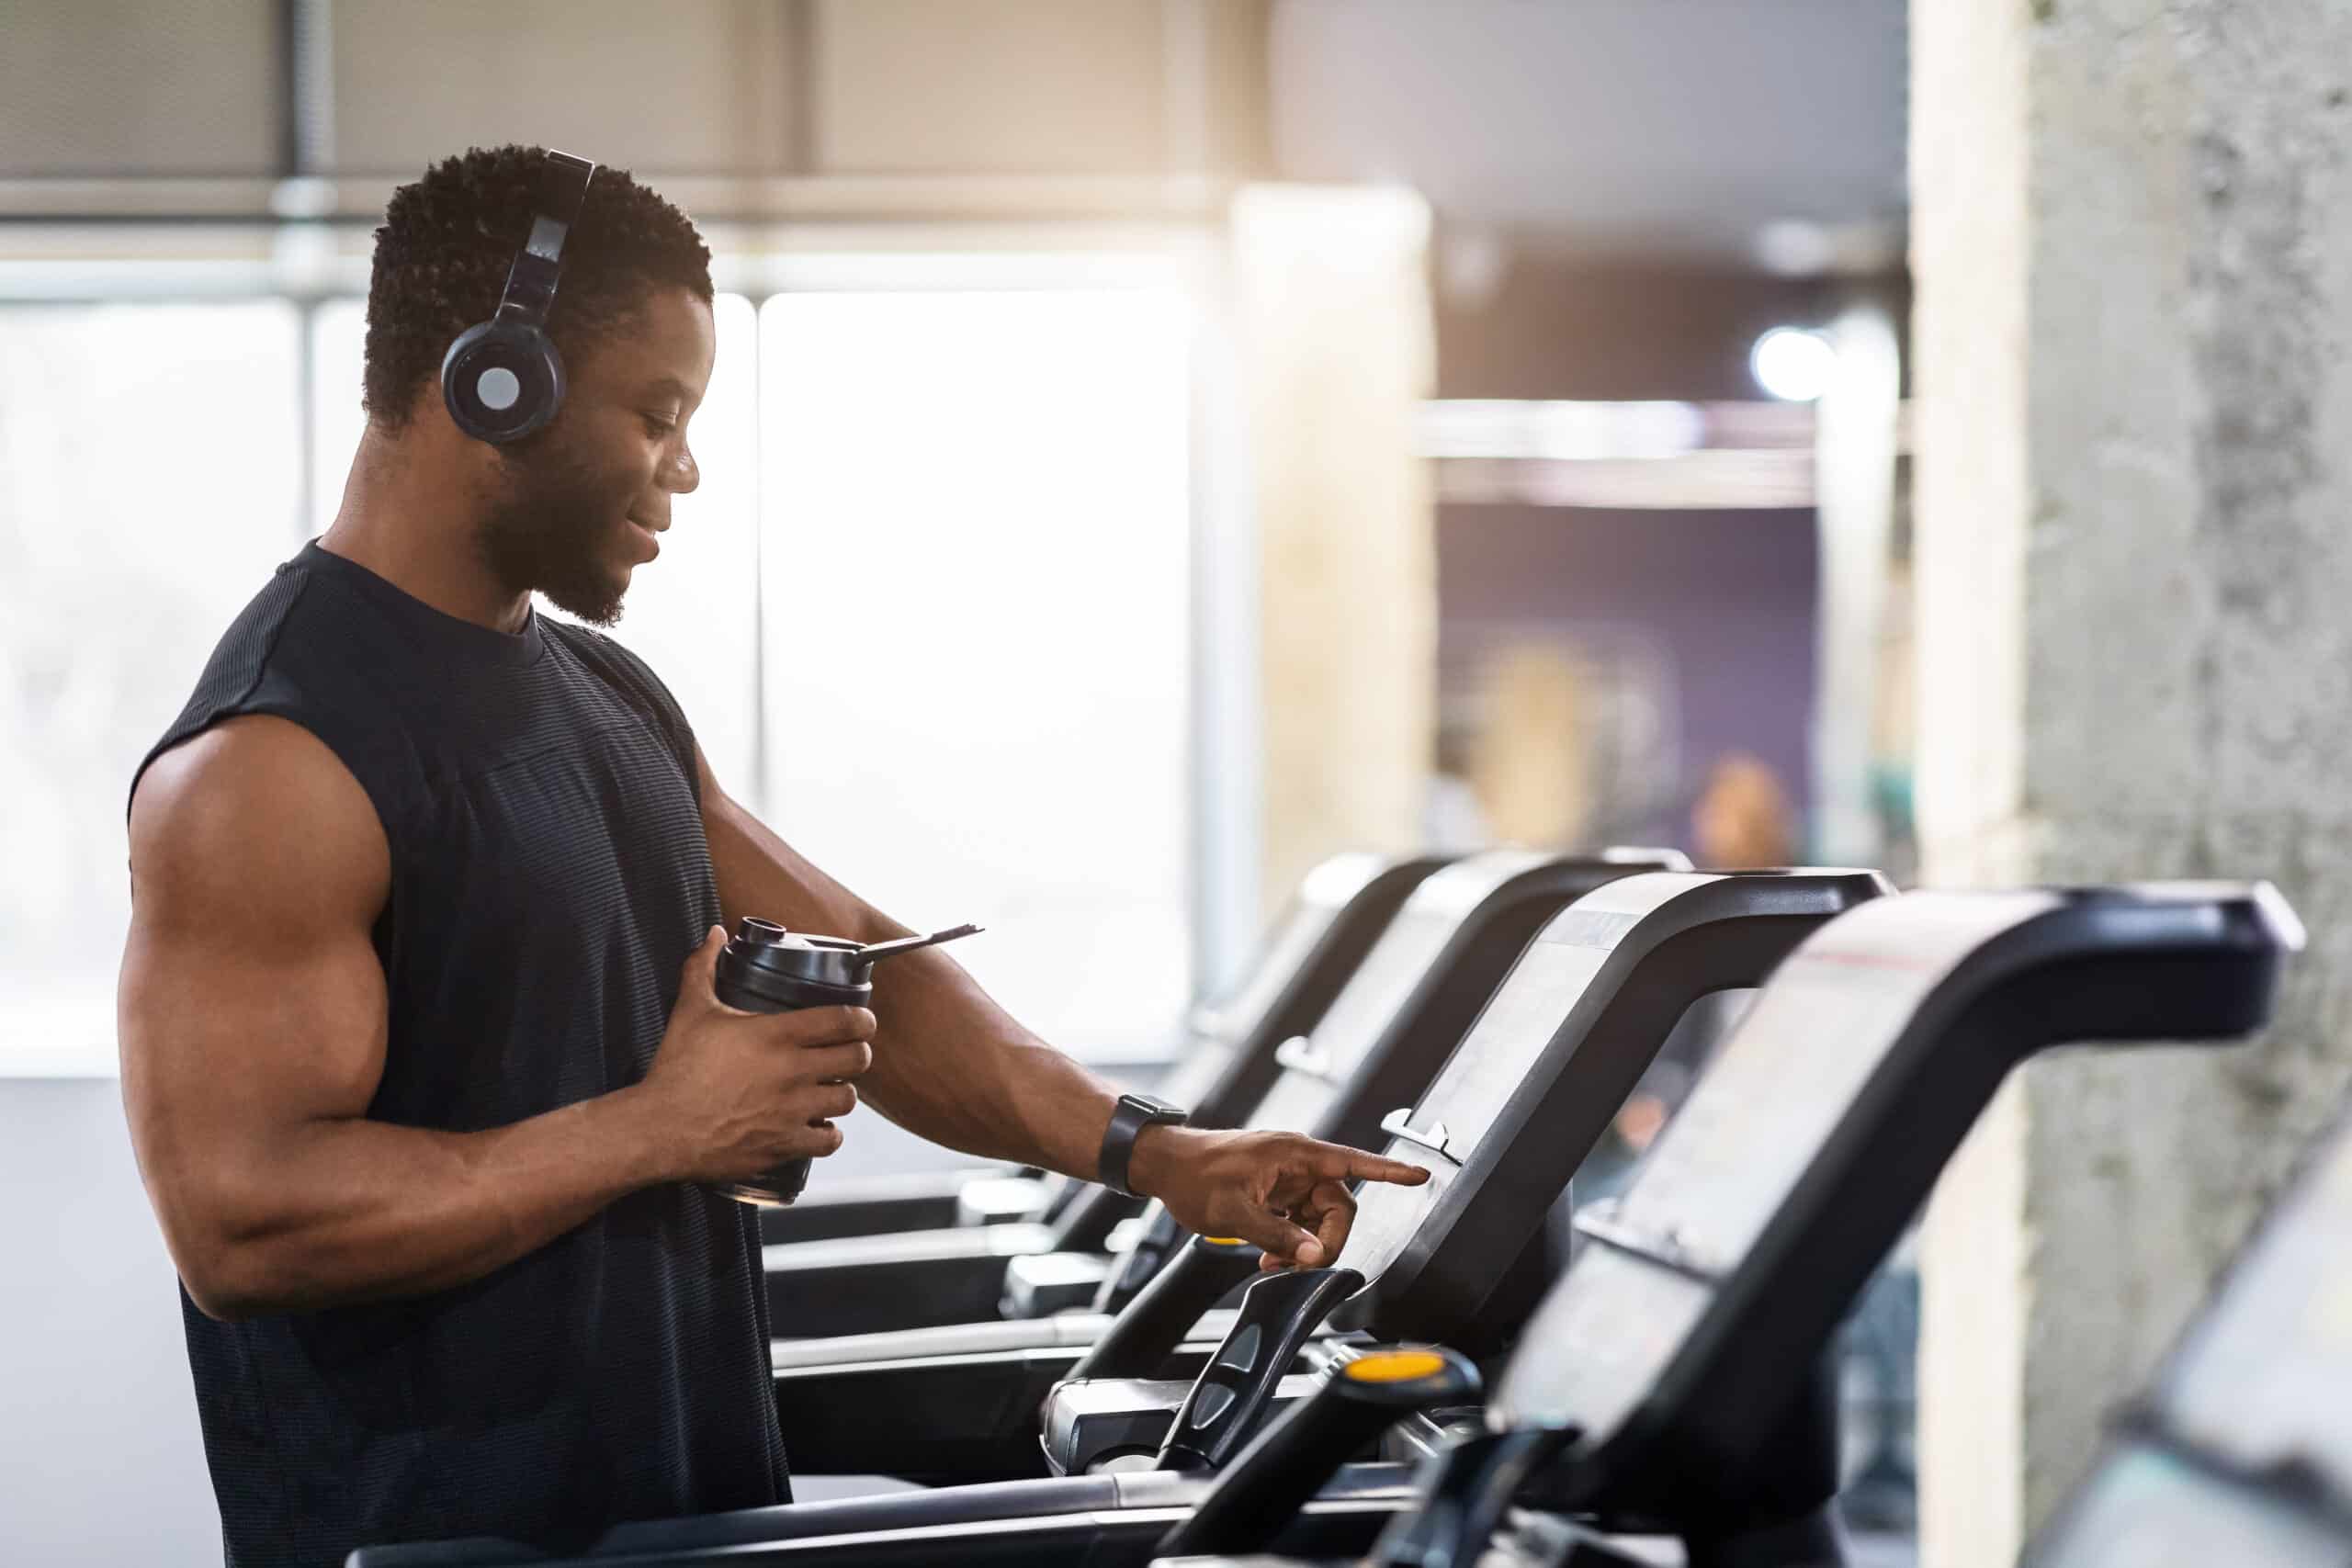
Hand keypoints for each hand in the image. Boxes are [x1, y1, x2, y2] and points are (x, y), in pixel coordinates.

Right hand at [632, 926, 878, 1184]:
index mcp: (776, 1034)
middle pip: (858, 1059)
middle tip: (846, 1054)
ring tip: (829, 1088)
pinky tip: (817, 1125)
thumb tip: (714, 934)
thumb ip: (704, 967)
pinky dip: (828, 1133)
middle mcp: (792, 1072)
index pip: (844, 1020)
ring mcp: (792, 1111)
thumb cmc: (676, 1068)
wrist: (660, 1129)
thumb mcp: (691, 1011)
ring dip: (842, 1092)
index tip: (862, 1022)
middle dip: (857, 1054)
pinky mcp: (785, 1145)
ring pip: (848, 1100)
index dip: (863, 1019)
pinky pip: (830, 1141)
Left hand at [1127, 1125, 1429, 1271]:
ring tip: (1274, 1264)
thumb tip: (1314, 1255)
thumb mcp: (1235, 1211)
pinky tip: (1269, 1258)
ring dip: (1305, 1245)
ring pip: (1318, 1218)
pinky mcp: (1276, 1191)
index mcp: (1295, 1154)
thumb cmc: (1194, 1175)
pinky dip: (1291, 1242)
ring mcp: (1287, 1178)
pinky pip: (1299, 1220)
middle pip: (1338, 1206)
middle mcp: (1298, 1163)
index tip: (1420, 1176)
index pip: (1354, 1162)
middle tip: (1300, 1265)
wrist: (1163, 1165)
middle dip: (1325, 1240)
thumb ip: (1278, 1235)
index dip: (1389, 1171)